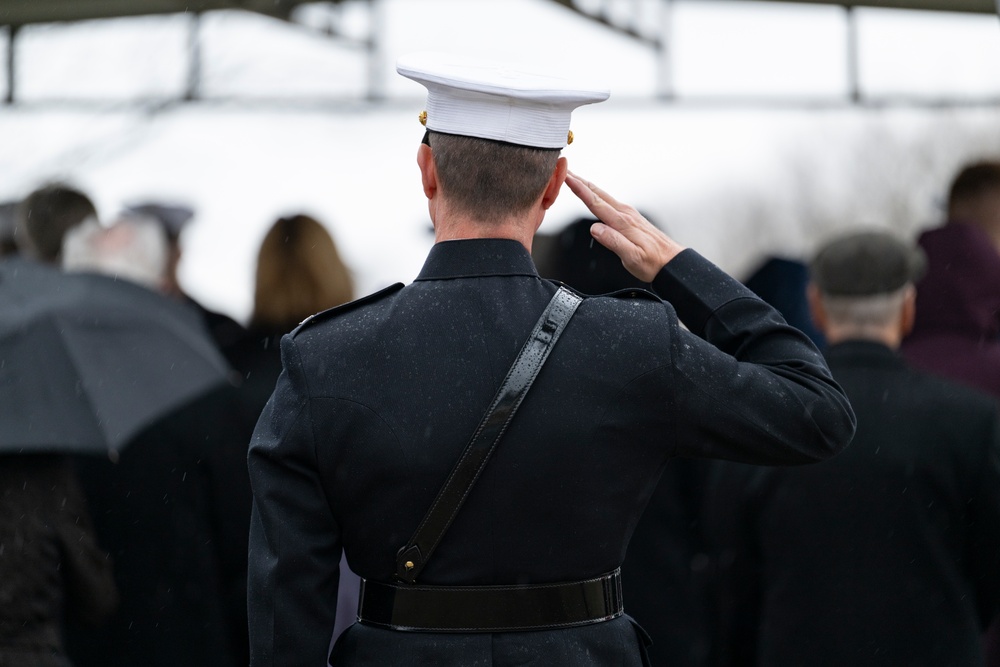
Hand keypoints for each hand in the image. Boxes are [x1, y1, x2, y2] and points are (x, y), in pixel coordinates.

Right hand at [564, 171, 685, 282]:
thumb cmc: (653, 262)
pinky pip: (610, 203)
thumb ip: (613, 242)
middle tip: (565, 170)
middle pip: (598, 194)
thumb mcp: (631, 257)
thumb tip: (595, 229)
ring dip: (588, 187)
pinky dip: (598, 196)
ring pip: (604, 197)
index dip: (580, 189)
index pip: (596, 203)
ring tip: (575, 179)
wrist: (672, 262)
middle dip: (580, 181)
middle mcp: (625, 215)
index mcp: (623, 223)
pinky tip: (595, 196)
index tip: (568, 177)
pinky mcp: (631, 219)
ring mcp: (629, 215)